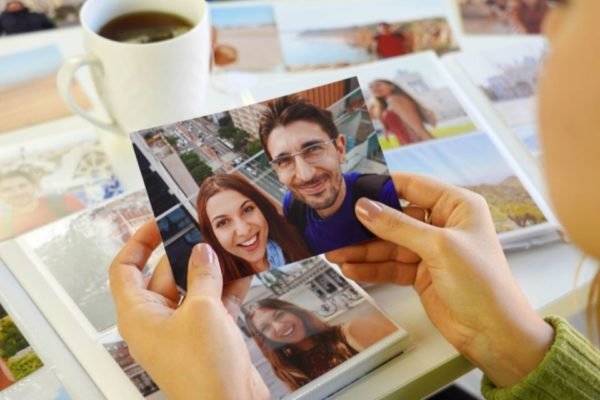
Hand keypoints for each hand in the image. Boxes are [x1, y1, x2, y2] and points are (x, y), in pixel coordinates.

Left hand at [109, 221, 268, 399]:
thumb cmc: (203, 374)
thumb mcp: (203, 311)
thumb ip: (202, 276)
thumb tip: (201, 253)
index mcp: (138, 316)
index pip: (125, 269)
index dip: (139, 242)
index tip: (158, 223)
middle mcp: (156, 322)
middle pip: (164, 275)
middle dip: (185, 253)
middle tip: (204, 233)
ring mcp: (182, 329)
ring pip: (192, 289)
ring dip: (210, 270)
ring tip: (227, 250)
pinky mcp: (206, 336)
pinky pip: (213, 304)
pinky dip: (227, 289)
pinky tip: (243, 274)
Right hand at [326, 173, 553, 387]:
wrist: (494, 334)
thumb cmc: (483, 284)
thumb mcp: (439, 247)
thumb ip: (398, 226)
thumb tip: (364, 208)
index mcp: (457, 206)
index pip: (412, 186)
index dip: (381, 186)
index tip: (351, 190)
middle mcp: (443, 224)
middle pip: (395, 217)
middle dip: (365, 225)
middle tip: (336, 228)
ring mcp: (430, 250)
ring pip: (388, 244)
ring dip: (362, 250)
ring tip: (335, 254)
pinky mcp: (421, 273)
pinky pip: (390, 265)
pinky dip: (371, 268)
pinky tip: (351, 269)